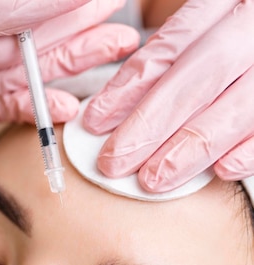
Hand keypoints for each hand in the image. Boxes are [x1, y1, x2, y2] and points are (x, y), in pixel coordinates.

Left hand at [83, 0, 253, 190]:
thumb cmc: (242, 27)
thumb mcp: (212, 18)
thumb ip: (174, 50)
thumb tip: (117, 105)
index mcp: (227, 2)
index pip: (169, 48)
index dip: (127, 88)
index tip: (95, 121)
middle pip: (198, 77)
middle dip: (151, 125)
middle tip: (114, 162)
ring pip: (238, 107)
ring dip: (191, 148)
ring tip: (153, 179)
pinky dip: (250, 149)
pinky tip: (220, 171)